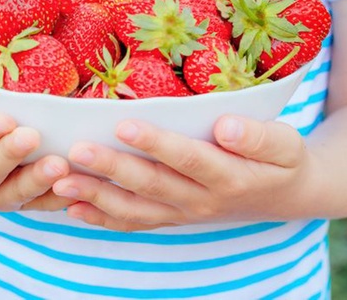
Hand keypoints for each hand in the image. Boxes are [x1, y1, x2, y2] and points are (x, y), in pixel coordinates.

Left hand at [51, 115, 318, 230]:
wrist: (286, 196)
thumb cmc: (283, 160)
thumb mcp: (286, 144)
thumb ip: (258, 136)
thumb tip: (226, 125)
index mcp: (230, 177)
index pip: (188, 159)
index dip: (157, 144)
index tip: (124, 124)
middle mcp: (202, 201)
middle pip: (152, 185)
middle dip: (112, 169)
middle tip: (76, 151)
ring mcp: (184, 213)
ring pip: (135, 209)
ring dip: (96, 196)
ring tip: (60, 181)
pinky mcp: (173, 217)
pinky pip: (134, 223)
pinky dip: (101, 218)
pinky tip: (71, 206)